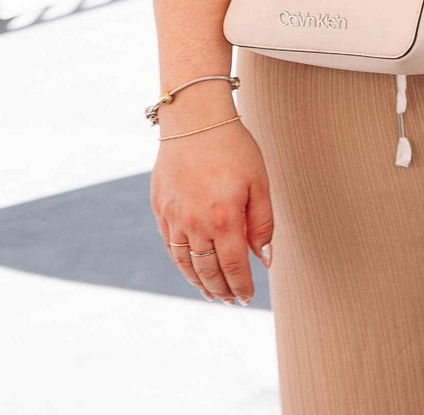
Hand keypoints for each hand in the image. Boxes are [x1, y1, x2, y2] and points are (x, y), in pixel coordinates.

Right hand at [151, 87, 273, 304]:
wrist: (195, 122)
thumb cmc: (234, 149)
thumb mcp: (259, 182)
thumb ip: (262, 224)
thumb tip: (264, 259)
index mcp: (222, 219)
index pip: (232, 266)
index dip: (240, 285)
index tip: (246, 298)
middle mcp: (193, 224)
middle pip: (206, 270)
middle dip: (220, 290)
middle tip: (230, 301)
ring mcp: (172, 218)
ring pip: (184, 262)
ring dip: (198, 282)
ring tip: (211, 293)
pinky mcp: (159, 209)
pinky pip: (170, 245)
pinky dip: (181, 263)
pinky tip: (190, 268)